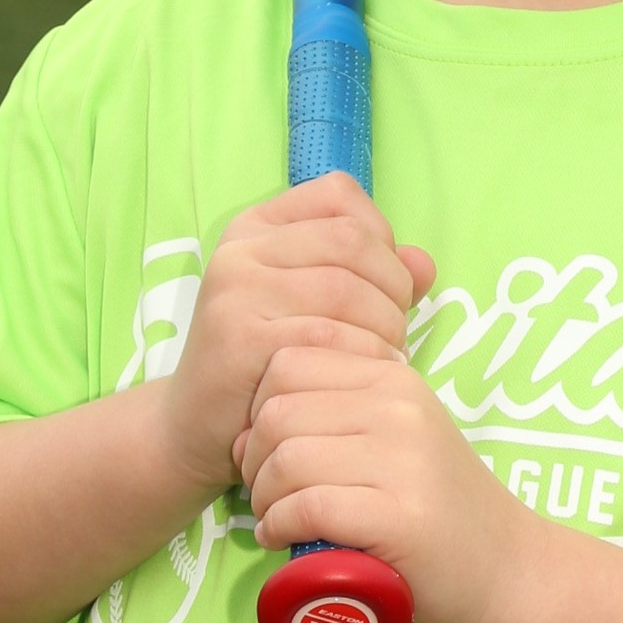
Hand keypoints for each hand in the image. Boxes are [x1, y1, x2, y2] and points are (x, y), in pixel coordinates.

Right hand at [151, 176, 432, 509]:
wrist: (197, 426)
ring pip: (345, 288)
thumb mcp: (319, 306)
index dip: (381, 235)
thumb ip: (374, 277)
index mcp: (258, 226)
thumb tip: (424, 264)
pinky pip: (327, 336)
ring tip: (383, 357)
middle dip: (393, 287)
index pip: (340, 195)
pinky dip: (362, 358)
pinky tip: (364, 377)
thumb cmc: (269, 363)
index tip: (383, 284)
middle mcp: (241, 249)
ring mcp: (235, 290)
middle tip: (394, 332)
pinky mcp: (238, 339)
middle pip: (352, 241)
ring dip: (384, 327)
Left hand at [236, 334, 539, 622]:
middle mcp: (400, 408)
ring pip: (288, 459)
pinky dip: (280, 526)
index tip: (270, 453)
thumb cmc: (436, 512)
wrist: (506, 571)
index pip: (288, 364)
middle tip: (268, 494)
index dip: (258, 410)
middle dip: (254, 459)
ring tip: (276, 519)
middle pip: (278, 412)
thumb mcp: (395, 440)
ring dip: (264, 497)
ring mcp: (404, 461)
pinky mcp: (400, 517)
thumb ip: (336, 418)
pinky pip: (309, 506)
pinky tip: (284, 539)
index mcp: (394, 380)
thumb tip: (249, 429)